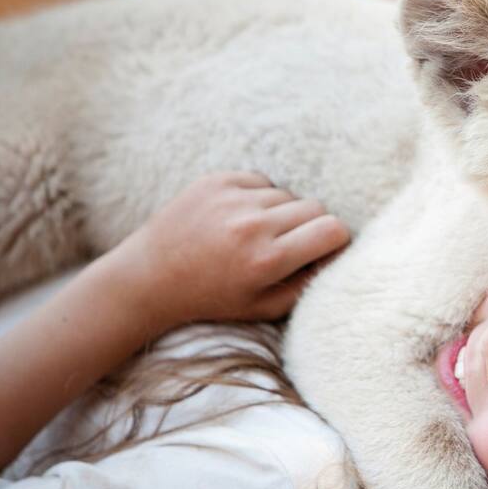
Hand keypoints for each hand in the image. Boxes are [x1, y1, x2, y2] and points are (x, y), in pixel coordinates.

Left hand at [110, 171, 349, 328]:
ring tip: (256, 234)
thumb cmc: (212, 298)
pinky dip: (259, 197)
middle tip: (289, 244)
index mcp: (267, 260)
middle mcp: (252, 226)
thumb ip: (308, 284)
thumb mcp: (264, 307)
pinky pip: (262, 181)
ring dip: (282, 213)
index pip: (333, 229)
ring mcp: (233, 199)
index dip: (335, 240)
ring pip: (288, 195)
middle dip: (311, 227)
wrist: (149, 277)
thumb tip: (338, 255)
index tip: (322, 250)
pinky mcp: (217, 181)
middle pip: (316, 208)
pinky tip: (238, 218)